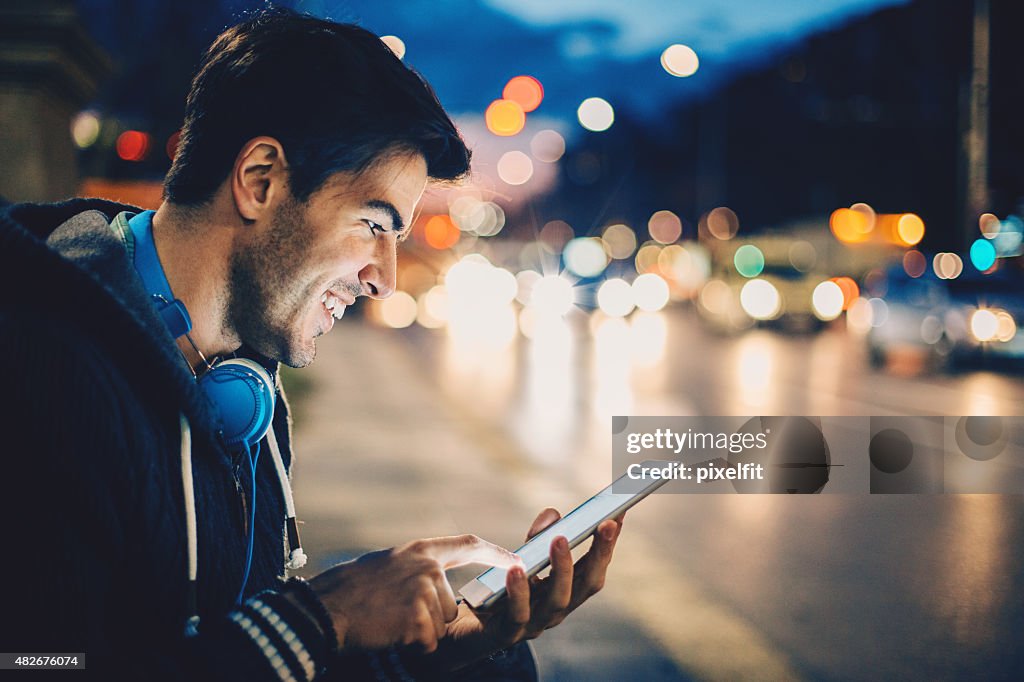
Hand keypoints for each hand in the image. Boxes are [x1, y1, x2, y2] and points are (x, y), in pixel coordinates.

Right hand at [308, 535, 521, 651]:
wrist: (329, 607)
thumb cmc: (353, 588)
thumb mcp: (390, 562)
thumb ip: (418, 566)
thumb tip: (438, 574)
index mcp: (421, 550)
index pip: (468, 545)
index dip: (494, 552)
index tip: (514, 557)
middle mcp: (427, 566)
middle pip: (450, 603)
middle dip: (429, 617)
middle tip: (396, 611)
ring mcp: (423, 590)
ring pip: (441, 623)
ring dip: (420, 629)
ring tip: (391, 619)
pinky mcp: (418, 616)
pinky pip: (428, 639)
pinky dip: (412, 643)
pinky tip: (391, 630)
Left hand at [438, 508, 623, 668]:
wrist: (467, 632)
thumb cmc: (501, 592)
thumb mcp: (521, 559)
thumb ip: (536, 538)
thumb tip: (553, 514)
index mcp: (565, 593)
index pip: (594, 567)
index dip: (608, 543)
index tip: (618, 514)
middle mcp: (556, 610)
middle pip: (586, 585)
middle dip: (599, 553)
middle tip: (604, 524)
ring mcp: (535, 624)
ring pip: (557, 600)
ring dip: (562, 569)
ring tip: (560, 540)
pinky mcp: (507, 634)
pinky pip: (517, 614)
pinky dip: (520, 591)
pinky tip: (518, 569)